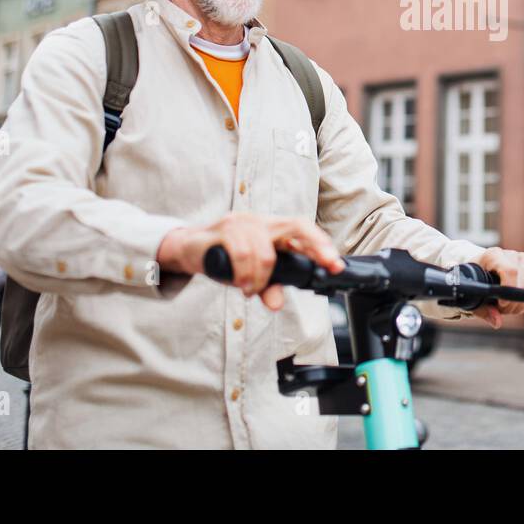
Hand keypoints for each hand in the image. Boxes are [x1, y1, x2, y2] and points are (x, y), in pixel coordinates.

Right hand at [157, 212, 343, 310]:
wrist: (187, 248)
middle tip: (326, 265)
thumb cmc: (222, 258)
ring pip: (266, 253)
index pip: (302, 229)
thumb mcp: (248, 275)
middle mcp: (260, 220)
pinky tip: (241, 284)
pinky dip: (245, 275)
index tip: (336, 263)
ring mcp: (242, 222)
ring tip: (250, 289)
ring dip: (261, 279)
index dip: (321, 244)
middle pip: (295, 226)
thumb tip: (275, 303)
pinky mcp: (223, 229)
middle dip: (315, 247)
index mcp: (270, 228)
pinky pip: (243, 254)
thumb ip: (265, 285)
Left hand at [471, 247, 523, 328]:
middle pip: (523, 282)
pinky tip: (519, 303)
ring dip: (522, 304)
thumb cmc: (478, 282)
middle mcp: (511, 254)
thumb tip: (497, 322)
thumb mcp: (475, 296)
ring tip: (509, 307)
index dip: (510, 290)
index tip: (502, 304)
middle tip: (503, 311)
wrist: (483, 268)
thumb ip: (483, 310)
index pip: (511, 271)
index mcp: (493, 256)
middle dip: (515, 304)